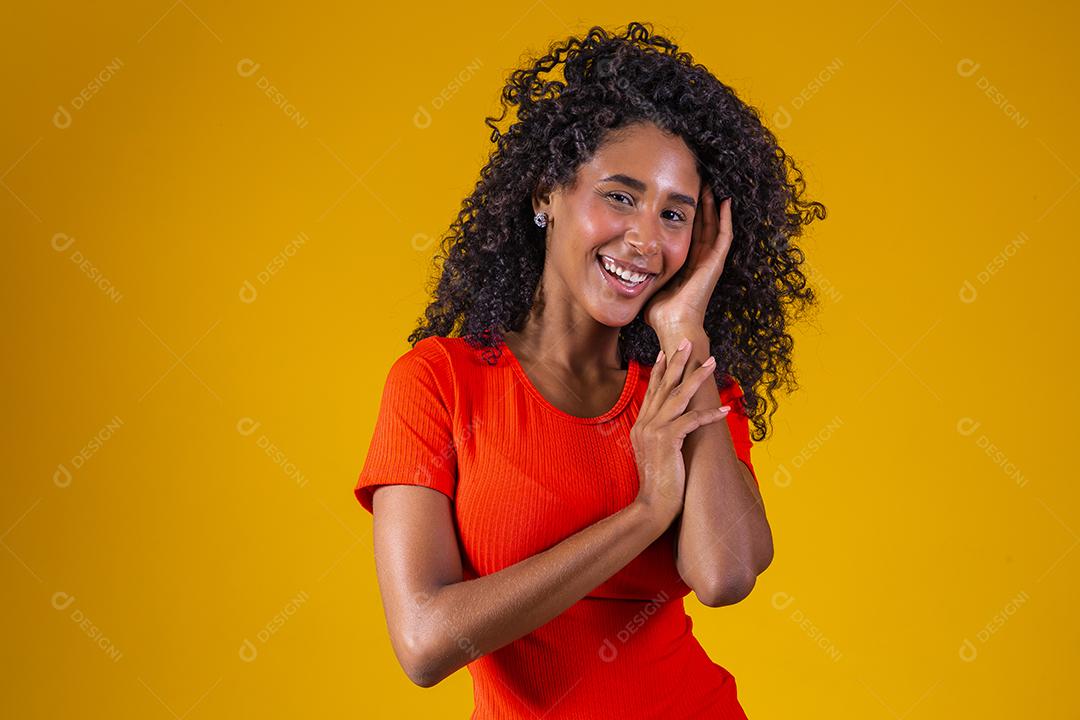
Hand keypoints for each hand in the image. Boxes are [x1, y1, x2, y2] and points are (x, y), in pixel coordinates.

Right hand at [631, 337, 732, 524]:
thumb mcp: (653, 454)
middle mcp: (645, 423)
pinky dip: (709, 414)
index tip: (667, 352)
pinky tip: (725, 409)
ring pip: (679, 397)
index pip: (652, 391)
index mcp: (641, 425)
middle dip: (678, 362)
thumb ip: (658, 435)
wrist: (651, 506)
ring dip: (697, 378)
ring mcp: (655, 431)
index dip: (661, 370)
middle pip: (664, 386)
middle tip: (688, 342)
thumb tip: (671, 426)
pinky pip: (692, 421)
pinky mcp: (668, 442)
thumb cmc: (657, 483)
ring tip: (712, 363)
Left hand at [643, 184, 732, 334]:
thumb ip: (642, 275)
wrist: (673, 324)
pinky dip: (726, 220)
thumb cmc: (660, 313)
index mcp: (685, 266)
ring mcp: (710, 263)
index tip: (679, 201)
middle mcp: (700, 262)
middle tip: (697, 186)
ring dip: (713, 207)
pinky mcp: (715, 264)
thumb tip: (625, 267)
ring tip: (711, 188)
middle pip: (703, 228)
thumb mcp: (648, 285)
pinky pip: (724, 237)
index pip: (689, 236)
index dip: (687, 218)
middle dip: (700, 207)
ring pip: (714, 228)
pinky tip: (725, 203)